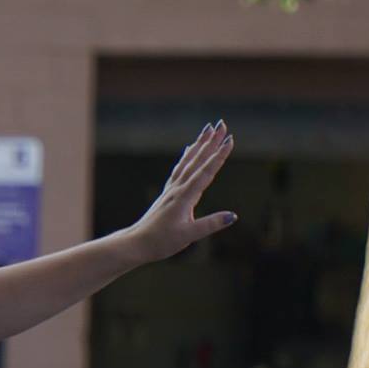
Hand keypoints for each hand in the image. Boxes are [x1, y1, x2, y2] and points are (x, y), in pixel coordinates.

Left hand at [126, 121, 236, 263]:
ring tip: (208, 129)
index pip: (206, 172)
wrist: (136, 243)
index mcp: (184, 197)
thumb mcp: (188, 236)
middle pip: (197, 160)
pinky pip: (179, 168)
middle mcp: (177, 188)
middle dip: (211, 142)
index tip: (230, 140)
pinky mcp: (168, 192)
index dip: (219, 156)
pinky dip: (187, 156)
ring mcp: (171, 189)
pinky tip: (189, 149)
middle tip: (222, 124)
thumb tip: (233, 216)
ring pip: (188, 161)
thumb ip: (210, 224)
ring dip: (199, 144)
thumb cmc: (161, 242)